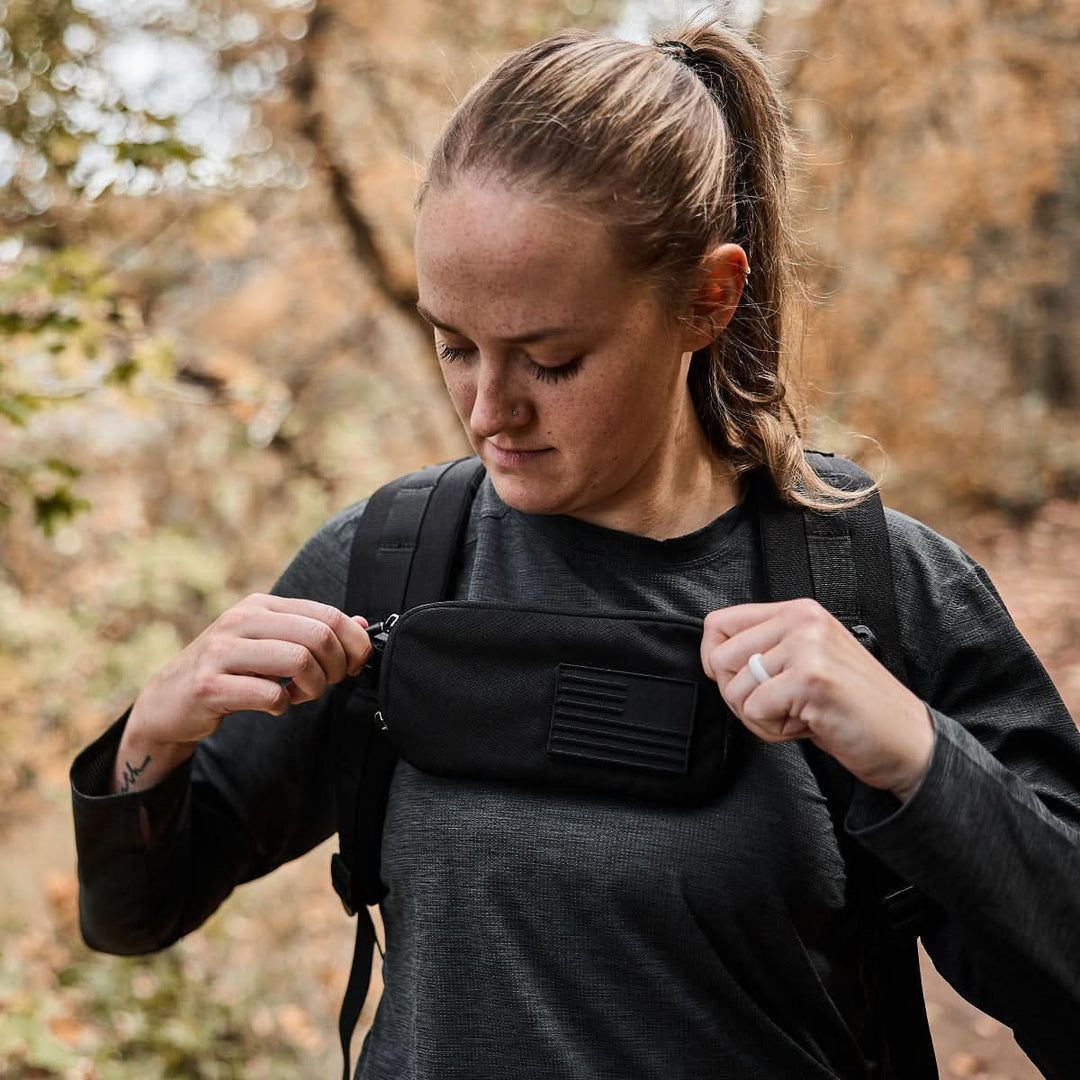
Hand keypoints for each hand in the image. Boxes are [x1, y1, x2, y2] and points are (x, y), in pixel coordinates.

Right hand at [113, 595, 371, 794]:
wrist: (169, 700)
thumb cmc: (230, 670)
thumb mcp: (269, 641)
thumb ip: (311, 630)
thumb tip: (362, 623)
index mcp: (261, 605)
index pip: (328, 614)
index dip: (353, 643)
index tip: (354, 665)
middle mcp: (241, 620)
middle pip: (318, 636)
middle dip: (335, 667)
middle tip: (325, 684)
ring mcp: (222, 652)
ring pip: (299, 660)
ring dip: (312, 687)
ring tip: (300, 695)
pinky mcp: (209, 686)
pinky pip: (269, 695)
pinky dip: (282, 706)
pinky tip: (274, 706)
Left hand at [700, 599, 933, 799]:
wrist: (906, 739)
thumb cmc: (852, 706)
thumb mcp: (805, 661)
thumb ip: (765, 649)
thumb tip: (712, 656)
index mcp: (798, 611)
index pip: (718, 623)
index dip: (717, 661)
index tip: (742, 681)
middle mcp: (802, 620)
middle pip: (719, 659)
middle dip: (739, 696)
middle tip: (779, 706)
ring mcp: (808, 647)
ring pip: (735, 689)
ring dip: (760, 717)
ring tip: (799, 715)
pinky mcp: (811, 678)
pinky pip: (755, 710)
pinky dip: (774, 730)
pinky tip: (807, 725)